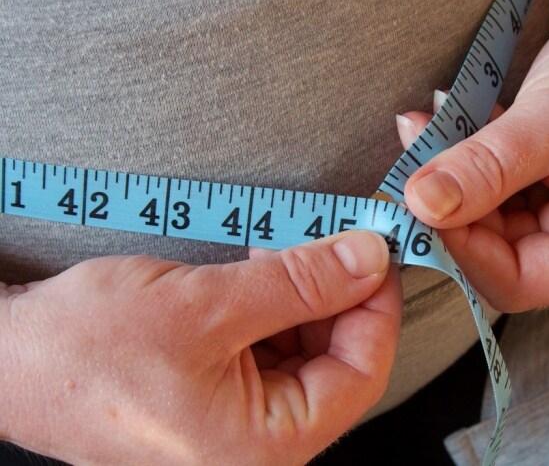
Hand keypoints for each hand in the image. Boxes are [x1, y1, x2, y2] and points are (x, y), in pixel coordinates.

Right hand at [0, 230, 400, 464]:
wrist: (12, 357)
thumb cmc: (88, 347)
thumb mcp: (206, 305)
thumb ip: (297, 282)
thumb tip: (368, 257)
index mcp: (264, 446)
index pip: (361, 374)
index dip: (378, 306)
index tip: (379, 251)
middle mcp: (258, 443)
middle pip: (337, 359)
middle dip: (339, 293)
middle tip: (334, 236)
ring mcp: (239, 417)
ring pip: (305, 347)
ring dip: (304, 292)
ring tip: (286, 245)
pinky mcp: (220, 390)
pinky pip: (271, 345)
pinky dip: (275, 304)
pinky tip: (261, 269)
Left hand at [397, 0, 548, 310]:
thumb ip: (491, 164)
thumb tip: (421, 204)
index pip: (513, 281)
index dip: (459, 249)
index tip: (419, 202)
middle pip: (488, 248)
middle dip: (442, 202)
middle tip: (411, 155)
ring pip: (478, 214)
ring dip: (444, 174)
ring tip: (423, 125)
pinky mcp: (532, 180)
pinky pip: (483, 184)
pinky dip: (458, 156)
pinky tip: (440, 119)